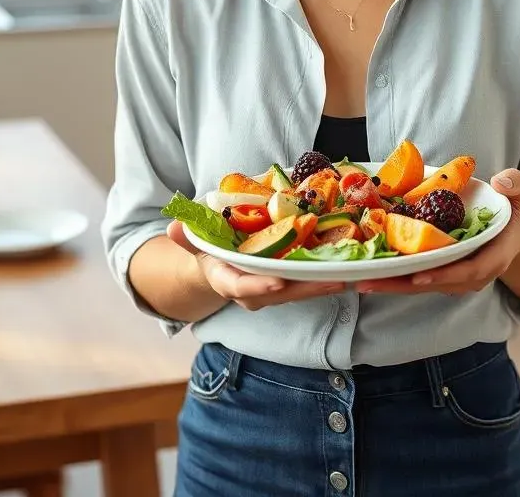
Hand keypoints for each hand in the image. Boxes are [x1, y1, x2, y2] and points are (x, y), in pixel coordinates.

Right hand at [166, 220, 345, 311]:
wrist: (218, 268)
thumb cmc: (209, 251)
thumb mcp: (195, 243)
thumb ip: (186, 237)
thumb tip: (173, 226)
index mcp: (226, 280)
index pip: (241, 287)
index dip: (260, 286)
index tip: (278, 282)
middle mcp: (251, 291)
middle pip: (280, 293)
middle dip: (305, 288)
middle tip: (331, 279)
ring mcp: (270, 291)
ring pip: (298, 291)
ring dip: (322, 285)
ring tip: (347, 275)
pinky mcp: (287, 286)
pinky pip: (306, 284)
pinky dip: (325, 278)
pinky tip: (347, 269)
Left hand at [356, 169, 519, 295]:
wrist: (510, 231)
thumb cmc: (511, 209)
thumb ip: (516, 183)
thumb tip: (499, 180)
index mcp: (493, 257)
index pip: (468, 271)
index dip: (443, 275)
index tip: (417, 275)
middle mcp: (473, 274)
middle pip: (435, 283)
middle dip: (402, 284)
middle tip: (368, 282)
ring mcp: (456, 277)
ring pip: (421, 284)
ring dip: (392, 284)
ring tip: (361, 281)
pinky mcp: (442, 273)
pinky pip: (417, 277)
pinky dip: (395, 276)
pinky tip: (370, 270)